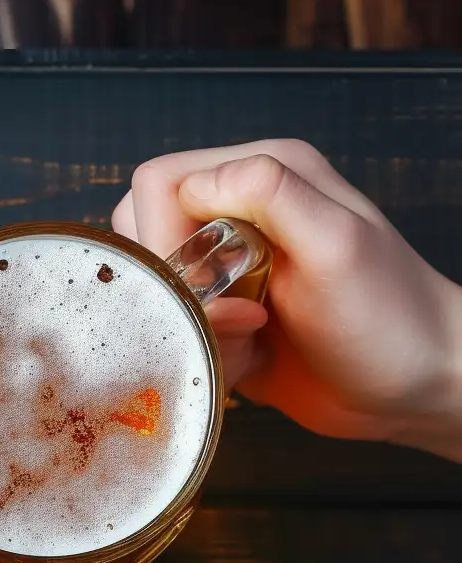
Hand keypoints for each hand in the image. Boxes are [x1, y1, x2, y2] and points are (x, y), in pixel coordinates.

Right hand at [114, 139, 461, 459]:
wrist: (420, 389)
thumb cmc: (391, 317)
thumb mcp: (336, 242)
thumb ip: (268, 191)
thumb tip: (193, 184)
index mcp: (262, 173)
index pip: (159, 181)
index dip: (164, 233)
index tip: (207, 278)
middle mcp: (238, 210)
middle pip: (143, 229)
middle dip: (176, 283)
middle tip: (235, 312)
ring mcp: (228, 261)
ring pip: (153, 281)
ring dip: (190, 320)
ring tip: (249, 336)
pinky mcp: (223, 309)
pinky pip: (174, 321)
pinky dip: (204, 346)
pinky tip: (253, 355)